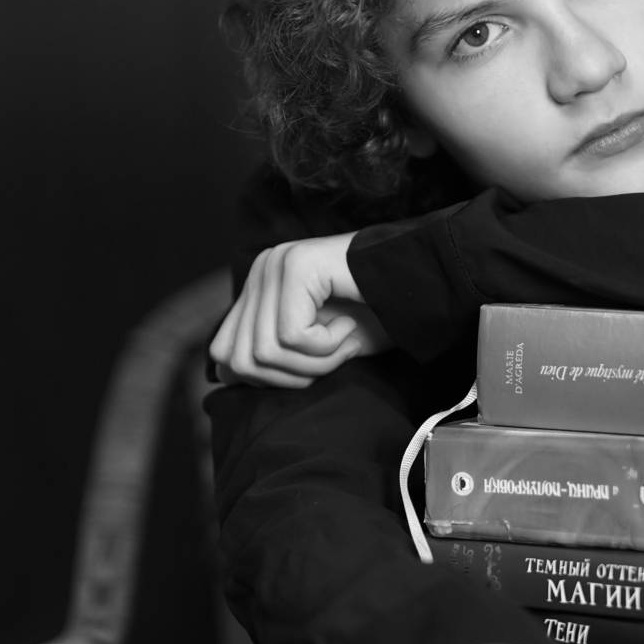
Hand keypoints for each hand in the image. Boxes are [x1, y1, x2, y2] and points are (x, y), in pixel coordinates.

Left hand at [208, 236, 391, 386]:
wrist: (419, 287)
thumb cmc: (374, 317)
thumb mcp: (312, 347)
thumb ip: (268, 355)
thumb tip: (224, 377)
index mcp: (258, 287)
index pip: (224, 353)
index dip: (269, 378)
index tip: (315, 365)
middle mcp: (260, 270)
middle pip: (240, 360)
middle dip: (293, 374)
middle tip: (335, 356)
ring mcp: (276, 264)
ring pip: (265, 352)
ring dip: (314, 362)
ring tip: (345, 340)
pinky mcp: (296, 266)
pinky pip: (292, 336)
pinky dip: (326, 347)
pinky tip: (348, 327)